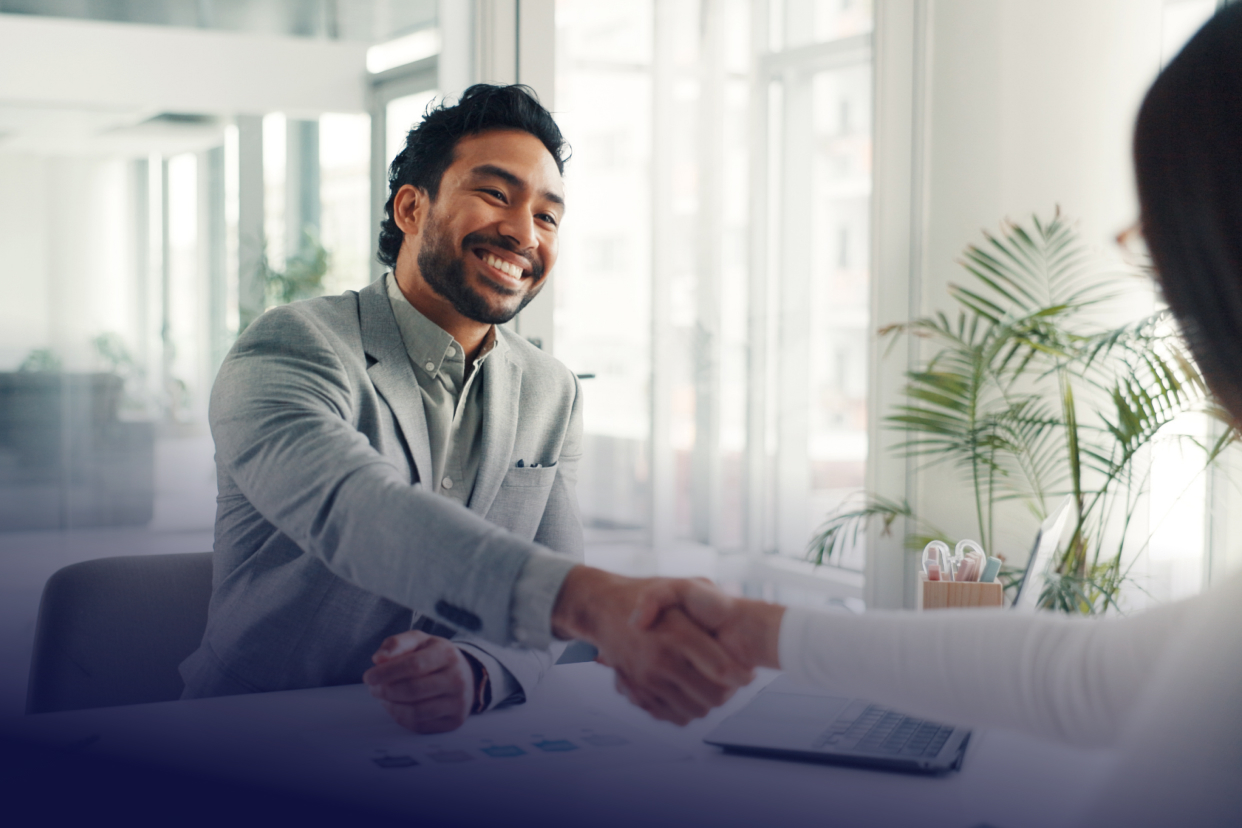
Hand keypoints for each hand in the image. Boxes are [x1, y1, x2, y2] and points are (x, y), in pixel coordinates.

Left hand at [363, 631, 479, 733]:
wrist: (465, 675)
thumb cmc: (434, 657)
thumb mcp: (418, 641)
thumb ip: (396, 644)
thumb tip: (378, 659)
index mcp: (447, 654)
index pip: (413, 665)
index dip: (386, 673)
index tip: (369, 677)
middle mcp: (457, 679)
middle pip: (412, 690)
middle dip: (385, 691)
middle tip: (373, 688)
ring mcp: (458, 703)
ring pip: (415, 712)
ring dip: (391, 706)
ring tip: (383, 697)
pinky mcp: (453, 721)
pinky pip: (419, 725)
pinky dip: (400, 717)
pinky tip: (396, 706)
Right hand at [551, 567, 755, 724]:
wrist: (602, 607)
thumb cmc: (644, 594)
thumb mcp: (678, 584)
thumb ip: (705, 594)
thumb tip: (725, 626)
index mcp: (678, 634)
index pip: (722, 669)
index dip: (742, 676)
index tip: (748, 674)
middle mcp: (661, 660)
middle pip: (713, 696)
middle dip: (729, 692)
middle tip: (732, 681)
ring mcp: (647, 680)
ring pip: (695, 710)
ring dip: (709, 702)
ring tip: (712, 686)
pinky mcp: (637, 692)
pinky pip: (673, 716)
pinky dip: (687, 710)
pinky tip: (690, 692)